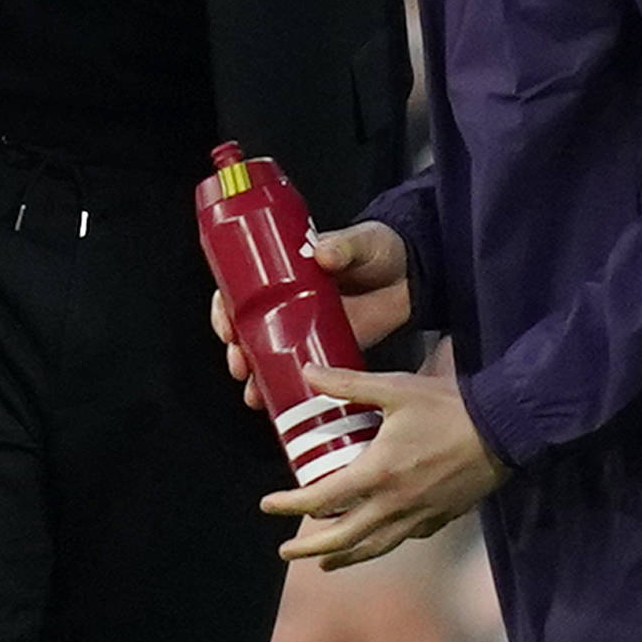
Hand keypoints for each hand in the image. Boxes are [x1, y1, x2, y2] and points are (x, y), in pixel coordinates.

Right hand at [211, 219, 411, 408]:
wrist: (416, 274)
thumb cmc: (381, 249)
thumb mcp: (361, 240)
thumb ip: (344, 245)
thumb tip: (322, 253)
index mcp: (286, 271)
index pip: (241, 289)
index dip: (225, 307)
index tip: (225, 323)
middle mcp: (289, 302)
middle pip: (247, 328)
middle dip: (236, 348)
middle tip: (238, 361)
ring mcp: (308, 328)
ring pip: (268, 354)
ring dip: (255, 373)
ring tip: (252, 389)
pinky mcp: (330, 349)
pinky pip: (303, 372)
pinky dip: (288, 388)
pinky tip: (278, 401)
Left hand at [260, 366, 504, 569]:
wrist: (504, 430)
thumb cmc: (447, 407)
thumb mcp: (394, 388)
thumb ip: (348, 384)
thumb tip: (307, 374)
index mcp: (377, 474)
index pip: (320, 500)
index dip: (289, 505)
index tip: (268, 505)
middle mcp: (394, 504)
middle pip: (342, 538)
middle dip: (309, 548)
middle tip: (285, 551)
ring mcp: (419, 516)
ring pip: (374, 547)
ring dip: (344, 557)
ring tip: (325, 563)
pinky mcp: (441, 518)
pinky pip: (404, 539)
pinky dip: (382, 544)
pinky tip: (377, 541)